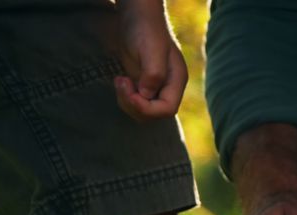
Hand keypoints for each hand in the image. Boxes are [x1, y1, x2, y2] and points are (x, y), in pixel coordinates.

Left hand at [114, 0, 186, 120]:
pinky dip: (124, 97)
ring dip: (126, 102)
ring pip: (142, 112)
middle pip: (154, 114)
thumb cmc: (146, 30)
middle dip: (134, 105)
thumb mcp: (151, 50)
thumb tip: (146, 95)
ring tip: (119, 80)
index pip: (167, 109)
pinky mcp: (142, 85)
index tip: (131, 93)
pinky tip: (120, 80)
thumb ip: (153, 74)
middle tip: (121, 83)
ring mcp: (155, 87)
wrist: (137, 18)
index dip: (147, 108)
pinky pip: (134, 102)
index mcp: (176, 81)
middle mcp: (168, 87)